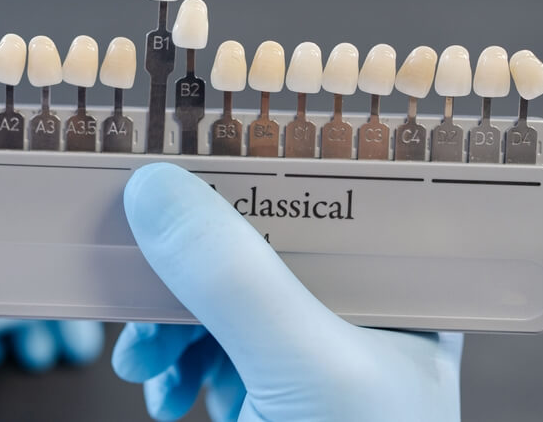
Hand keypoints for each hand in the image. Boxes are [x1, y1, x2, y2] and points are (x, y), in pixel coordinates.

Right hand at [111, 163, 462, 420]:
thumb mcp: (302, 368)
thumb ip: (234, 276)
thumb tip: (155, 186)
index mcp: (401, 287)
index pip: (335, 191)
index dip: (261, 162)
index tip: (188, 146)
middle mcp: (360, 309)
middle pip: (263, 239)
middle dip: (190, 264)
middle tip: (141, 279)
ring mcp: (312, 353)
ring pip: (225, 295)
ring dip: (168, 321)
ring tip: (144, 363)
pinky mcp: (270, 390)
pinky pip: (209, 347)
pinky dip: (173, 364)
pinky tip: (165, 394)